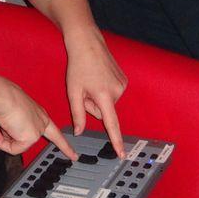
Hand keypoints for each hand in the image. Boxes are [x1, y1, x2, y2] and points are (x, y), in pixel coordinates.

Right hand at [0, 79, 77, 159]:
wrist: (2, 96)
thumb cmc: (3, 99)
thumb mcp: (9, 117)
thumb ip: (7, 131)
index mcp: (38, 114)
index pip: (54, 132)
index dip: (64, 144)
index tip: (74, 155)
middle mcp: (41, 121)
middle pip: (31, 141)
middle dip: (9, 142)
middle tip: (37, 152)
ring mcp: (37, 130)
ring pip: (17, 146)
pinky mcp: (31, 137)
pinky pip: (13, 149)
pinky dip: (0, 142)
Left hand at [63, 25, 127, 157]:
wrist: (88, 43)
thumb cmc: (78, 66)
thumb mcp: (73, 91)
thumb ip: (77, 114)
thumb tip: (79, 131)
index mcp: (104, 96)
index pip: (111, 124)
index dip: (116, 141)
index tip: (122, 153)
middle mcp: (117, 91)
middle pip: (103, 111)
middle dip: (92, 105)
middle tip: (84, 88)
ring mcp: (123, 85)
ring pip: (107, 103)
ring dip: (98, 97)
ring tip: (91, 80)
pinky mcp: (124, 80)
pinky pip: (112, 94)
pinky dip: (104, 90)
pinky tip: (98, 77)